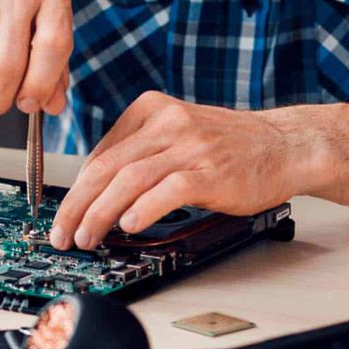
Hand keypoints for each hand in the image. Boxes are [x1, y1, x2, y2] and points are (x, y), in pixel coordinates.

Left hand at [49, 91, 331, 249]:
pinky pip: (167, 189)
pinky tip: (129, 226)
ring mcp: (189, 145)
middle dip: (76, 205)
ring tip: (86, 237)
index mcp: (151, 110)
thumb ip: (140, 154)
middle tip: (62, 233)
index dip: (76, 190)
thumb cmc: (231, 147)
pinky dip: (143, 209)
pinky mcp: (210, 170)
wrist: (287, 145)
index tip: (64, 215)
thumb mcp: (177, 135)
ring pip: (128, 180)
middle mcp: (166, 123)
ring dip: (100, 214)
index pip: (99, 154)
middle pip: (106, 167)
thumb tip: (97, 193)